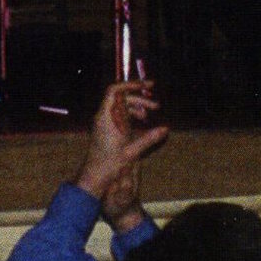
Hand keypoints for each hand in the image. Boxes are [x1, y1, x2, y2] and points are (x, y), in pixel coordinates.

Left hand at [75, 80, 167, 225]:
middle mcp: (103, 116)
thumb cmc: (109, 164)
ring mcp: (103, 121)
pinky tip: (141, 122)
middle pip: (121, 97)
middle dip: (139, 99)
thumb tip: (165, 129)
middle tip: (155, 106)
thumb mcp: (132, 151)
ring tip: (149, 115)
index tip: (147, 86)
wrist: (94, 175)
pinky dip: (130, 115)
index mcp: (106, 117)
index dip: (131, 85)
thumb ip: (149, 139)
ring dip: (136, 107)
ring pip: (120, 106)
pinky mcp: (105, 127)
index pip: (115, 90)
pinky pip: (118, 114)